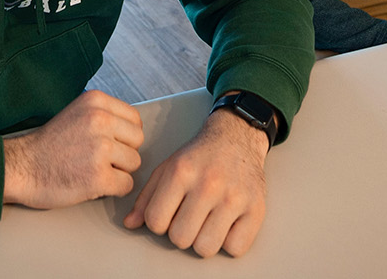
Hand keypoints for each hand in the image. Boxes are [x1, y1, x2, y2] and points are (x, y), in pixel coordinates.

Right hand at [2, 90, 144, 209]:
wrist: (20, 168)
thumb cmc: (48, 146)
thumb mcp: (76, 114)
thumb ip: (104, 115)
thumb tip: (133, 128)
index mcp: (96, 102)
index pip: (135, 120)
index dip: (124, 136)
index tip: (106, 144)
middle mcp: (100, 120)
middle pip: (137, 141)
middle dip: (123, 153)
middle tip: (99, 159)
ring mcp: (100, 148)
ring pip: (135, 163)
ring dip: (118, 171)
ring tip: (93, 170)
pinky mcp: (98, 176)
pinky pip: (126, 185)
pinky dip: (113, 189)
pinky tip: (93, 184)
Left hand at [124, 107, 269, 257]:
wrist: (237, 138)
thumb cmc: (200, 156)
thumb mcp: (167, 168)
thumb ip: (146, 197)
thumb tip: (130, 224)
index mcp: (181, 172)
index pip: (155, 222)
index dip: (159, 223)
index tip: (169, 214)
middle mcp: (208, 184)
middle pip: (180, 239)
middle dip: (181, 233)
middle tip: (190, 218)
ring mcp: (235, 197)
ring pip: (206, 248)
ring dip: (204, 240)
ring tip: (207, 223)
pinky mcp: (256, 208)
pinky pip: (235, 248)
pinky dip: (230, 242)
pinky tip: (227, 225)